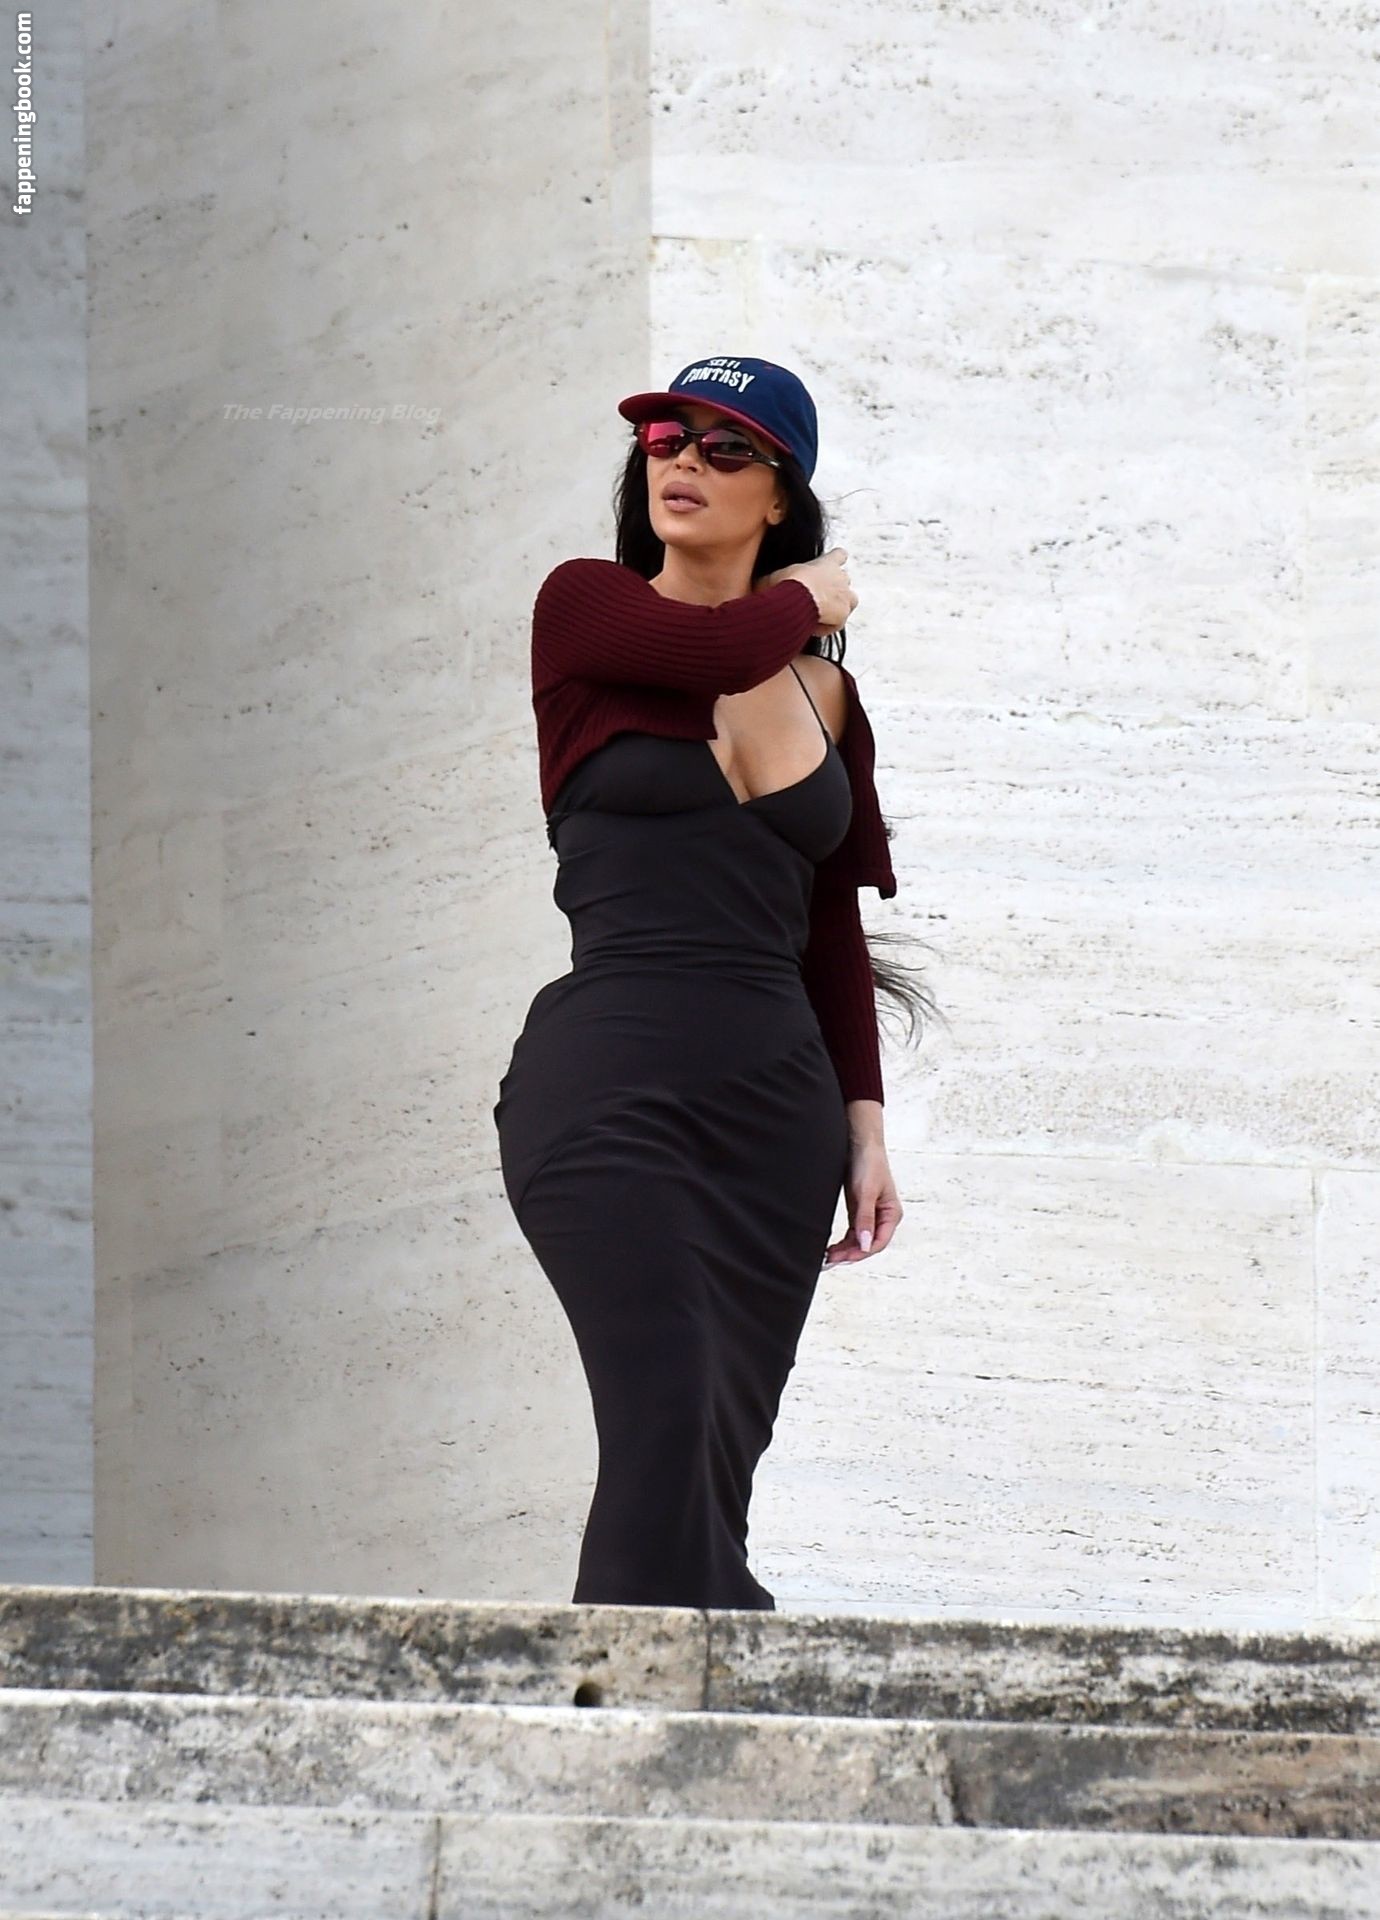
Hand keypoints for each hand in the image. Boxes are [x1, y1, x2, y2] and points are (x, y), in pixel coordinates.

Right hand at [756, 548, 856, 635]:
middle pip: (845, 580)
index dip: (837, 560)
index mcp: (826, 563)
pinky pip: (838, 623)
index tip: (837, 561)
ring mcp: (845, 595)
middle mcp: (840, 577)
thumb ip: (771, 581)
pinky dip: (827, 626)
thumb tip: (755, 586)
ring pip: (850, 601)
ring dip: (837, 607)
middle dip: (834, 590)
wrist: (796, 597)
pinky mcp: (844, 613)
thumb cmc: (784, 584)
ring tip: (820, 615)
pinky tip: (813, 628)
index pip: (839, 555)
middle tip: (817, 599)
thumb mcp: (773, 578)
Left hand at [823, 1135, 901, 1266]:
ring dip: (845, 1250)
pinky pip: (853, 1233)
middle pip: (868, 1244)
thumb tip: (866, 1245)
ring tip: (827, 1257)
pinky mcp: (859, 1210)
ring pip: (859, 1240)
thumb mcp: (865, 1192)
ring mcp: (871, 1215)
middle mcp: (883, 1217)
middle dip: (850, 1254)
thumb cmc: (869, 1163)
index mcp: (892, 1214)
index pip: (878, 1242)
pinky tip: (832, 1247)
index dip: (861, 1253)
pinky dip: (843, 1241)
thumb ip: (865, 1219)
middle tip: (829, 1261)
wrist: (860, 1143)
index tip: (843, 1258)